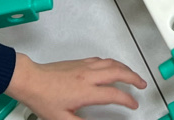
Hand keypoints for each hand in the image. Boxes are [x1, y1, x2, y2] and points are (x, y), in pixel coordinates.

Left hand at [6, 52, 146, 118]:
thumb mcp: (63, 119)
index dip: (127, 100)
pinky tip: (111, 66)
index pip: (114, 94)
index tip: (133, 104)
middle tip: (142, 84)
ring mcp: (84, 66)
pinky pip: (101, 59)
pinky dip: (112, 62)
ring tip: (132, 74)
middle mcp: (88, 75)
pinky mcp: (79, 62)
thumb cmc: (44, 98)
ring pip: (111, 62)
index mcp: (86, 91)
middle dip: (134, 77)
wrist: (31, 80)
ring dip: (125, 67)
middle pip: (118, 72)